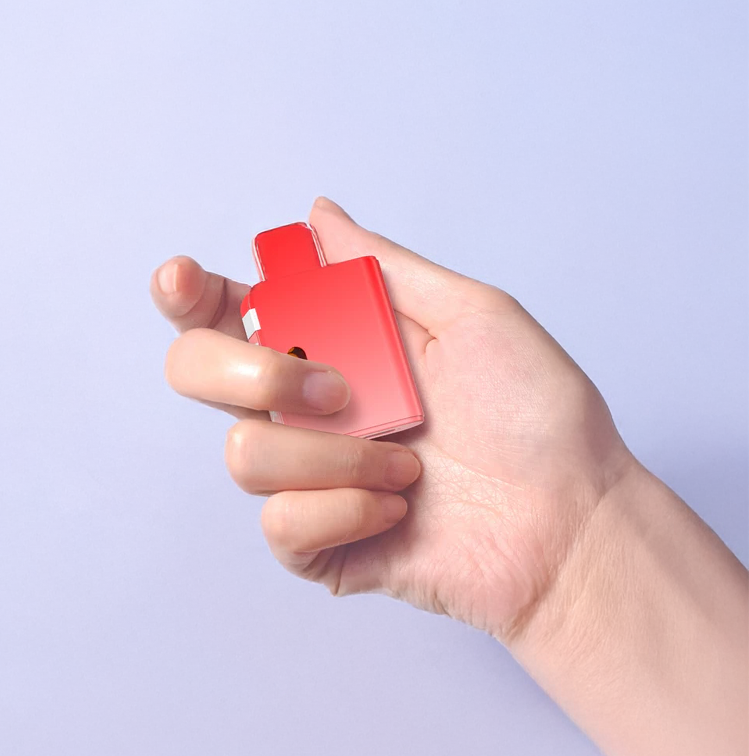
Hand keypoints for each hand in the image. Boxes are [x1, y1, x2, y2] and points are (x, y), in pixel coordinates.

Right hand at [151, 197, 633, 639]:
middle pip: (198, 371)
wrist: (570, 519)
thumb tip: (319, 213)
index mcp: (336, 345)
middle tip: (337, 386)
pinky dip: (347, 510)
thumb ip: (382, 267)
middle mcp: (309, 407)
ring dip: (336, 455)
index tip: (185, 281)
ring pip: (244, 453)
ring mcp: (310, 476)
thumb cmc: (535, 414)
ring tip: (409, 465)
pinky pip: (279, 524)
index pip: (232, 312)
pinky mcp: (321, 542)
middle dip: (251, 371)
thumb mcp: (471, 315)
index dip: (190, 293)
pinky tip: (401, 508)